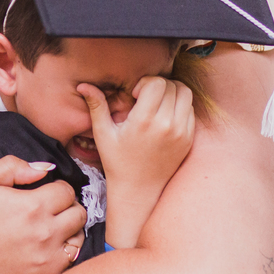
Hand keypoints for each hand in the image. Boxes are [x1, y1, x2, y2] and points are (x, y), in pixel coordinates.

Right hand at [0, 155, 86, 273]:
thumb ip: (13, 166)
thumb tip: (45, 169)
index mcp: (31, 206)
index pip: (66, 190)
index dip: (56, 188)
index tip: (46, 193)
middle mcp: (44, 233)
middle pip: (78, 212)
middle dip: (67, 206)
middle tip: (51, 208)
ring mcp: (47, 258)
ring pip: (79, 235)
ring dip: (70, 228)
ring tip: (52, 226)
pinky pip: (71, 259)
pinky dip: (65, 250)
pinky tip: (49, 245)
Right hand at [79, 77, 194, 247]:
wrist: (138, 190)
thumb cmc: (117, 162)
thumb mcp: (103, 134)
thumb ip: (96, 106)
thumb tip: (83, 85)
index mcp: (144, 121)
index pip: (156, 83)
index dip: (145, 82)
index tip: (136, 95)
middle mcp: (166, 125)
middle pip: (173, 85)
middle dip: (159, 85)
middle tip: (146, 97)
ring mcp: (181, 133)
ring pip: (186, 95)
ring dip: (172, 93)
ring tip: (157, 103)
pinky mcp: (188, 139)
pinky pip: (190, 111)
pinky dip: (180, 107)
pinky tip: (165, 116)